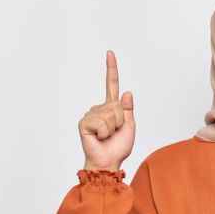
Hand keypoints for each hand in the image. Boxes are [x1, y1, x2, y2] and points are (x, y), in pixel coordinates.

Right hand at [78, 50, 135, 170]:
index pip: (111, 84)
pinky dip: (106, 132)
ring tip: (107, 136)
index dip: (111, 68)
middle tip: (114, 133)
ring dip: (114, 128)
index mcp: (111, 107)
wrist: (109, 161)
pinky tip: (100, 138)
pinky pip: (103, 122)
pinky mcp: (84, 122)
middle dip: (121, 121)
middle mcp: (99, 108)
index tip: (110, 52)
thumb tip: (126, 92)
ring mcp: (90, 114)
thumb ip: (128, 109)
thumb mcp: (130, 125)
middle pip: (118, 105)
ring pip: (112, 113)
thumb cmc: (118, 146)